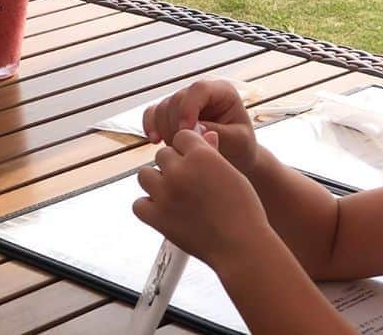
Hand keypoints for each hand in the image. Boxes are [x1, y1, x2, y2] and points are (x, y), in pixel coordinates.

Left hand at [133, 129, 270, 267]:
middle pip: (162, 155)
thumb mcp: (232, 173)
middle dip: (173, 165)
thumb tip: (204, 135)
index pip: (181, 137)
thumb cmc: (243, 211)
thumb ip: (212, 153)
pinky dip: (148, 206)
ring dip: (156, 181)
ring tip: (172, 193)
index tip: (193, 161)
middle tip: (187, 181)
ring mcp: (165, 194)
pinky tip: (163, 209)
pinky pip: (138, 204)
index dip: (188, 148)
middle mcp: (179, 171)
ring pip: (145, 175)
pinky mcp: (157, 218)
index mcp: (200, 155)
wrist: (241, 247)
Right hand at [142, 79, 257, 173]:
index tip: (186, 131)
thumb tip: (193, 129)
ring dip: (164, 129)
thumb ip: (217, 132)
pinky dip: (151, 126)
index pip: (199, 89)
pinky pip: (153, 113)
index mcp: (222, 91)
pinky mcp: (172, 113)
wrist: (235, 156)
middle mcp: (201, 93)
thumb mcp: (238, 140)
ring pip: (163, 107)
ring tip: (177, 149)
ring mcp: (184, 102)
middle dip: (176, 125)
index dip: (189, 108)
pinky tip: (155, 140)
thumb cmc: (241, 146)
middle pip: (177, 99)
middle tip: (183, 148)